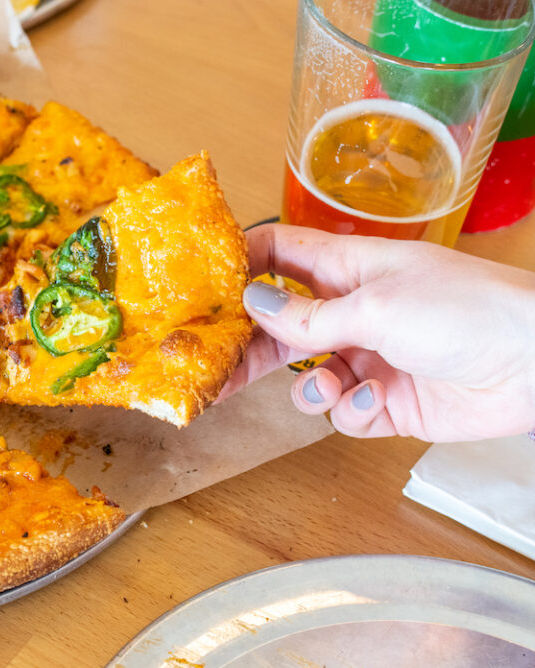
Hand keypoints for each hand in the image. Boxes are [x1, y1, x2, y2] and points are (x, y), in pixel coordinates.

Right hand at [221, 224, 534, 441]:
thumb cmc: (467, 312)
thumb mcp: (375, 306)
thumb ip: (307, 314)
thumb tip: (250, 304)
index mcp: (351, 268)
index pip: (280, 255)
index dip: (240, 265)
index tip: (199, 287)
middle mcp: (355, 310)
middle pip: (280, 324)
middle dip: (249, 347)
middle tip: (214, 368)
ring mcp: (371, 357)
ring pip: (307, 376)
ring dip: (309, 387)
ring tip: (328, 386)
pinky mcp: (388, 401)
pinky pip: (344, 412)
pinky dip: (351, 411)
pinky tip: (376, 401)